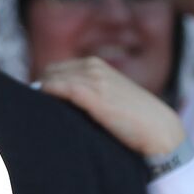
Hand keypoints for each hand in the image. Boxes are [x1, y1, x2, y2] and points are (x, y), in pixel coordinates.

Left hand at [38, 56, 185, 159]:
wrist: (158, 128)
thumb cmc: (133, 118)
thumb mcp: (109, 96)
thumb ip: (88, 92)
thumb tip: (59, 102)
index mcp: (96, 65)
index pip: (56, 68)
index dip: (45, 84)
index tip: (37, 100)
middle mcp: (93, 67)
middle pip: (50, 72)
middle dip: (41, 87)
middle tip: (35, 108)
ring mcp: (94, 79)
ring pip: (52, 79)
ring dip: (42, 93)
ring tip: (36, 111)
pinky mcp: (94, 95)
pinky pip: (60, 88)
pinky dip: (48, 95)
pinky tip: (44, 107)